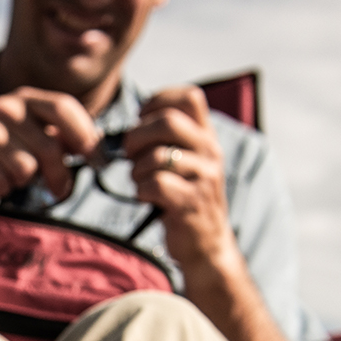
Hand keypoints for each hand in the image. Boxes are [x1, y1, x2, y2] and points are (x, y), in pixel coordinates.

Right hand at [0, 88, 102, 204]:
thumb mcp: (37, 143)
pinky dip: (1, 190)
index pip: (64, 108)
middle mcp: (4, 107)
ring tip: (13, 180)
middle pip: (49, 146)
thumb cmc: (4, 158)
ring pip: (25, 168)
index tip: (99, 164)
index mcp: (26, 100)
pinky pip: (0, 182)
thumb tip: (101, 157)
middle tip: (59, 191)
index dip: (86, 137)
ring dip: (24, 183)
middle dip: (59, 176)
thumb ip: (65, 143)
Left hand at [124, 86, 236, 274]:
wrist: (206, 243)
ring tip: (140, 182)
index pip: (189, 97)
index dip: (158, 101)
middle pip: (168, 121)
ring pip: (157, 156)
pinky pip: (155, 184)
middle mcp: (210, 151)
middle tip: (130, 155)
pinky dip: (141, 190)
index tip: (141, 120)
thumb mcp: (184, 162)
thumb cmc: (184, 198)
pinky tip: (146, 197)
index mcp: (206, 136)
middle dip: (137, 136)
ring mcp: (203, 176)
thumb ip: (167, 140)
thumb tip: (131, 127)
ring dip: (137, 170)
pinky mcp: (191, 202)